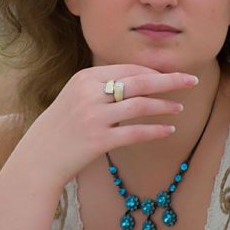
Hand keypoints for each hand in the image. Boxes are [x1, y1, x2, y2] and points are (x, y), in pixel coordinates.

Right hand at [20, 64, 197, 189]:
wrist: (38, 159)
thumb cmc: (60, 129)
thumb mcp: (75, 98)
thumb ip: (100, 87)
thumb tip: (138, 81)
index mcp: (84, 78)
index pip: (127, 69)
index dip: (153, 71)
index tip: (171, 74)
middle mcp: (89, 94)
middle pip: (138, 82)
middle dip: (169, 80)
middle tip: (191, 81)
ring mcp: (93, 117)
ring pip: (140, 106)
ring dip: (164, 106)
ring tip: (179, 108)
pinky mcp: (98, 140)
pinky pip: (135, 133)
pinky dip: (155, 130)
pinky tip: (169, 130)